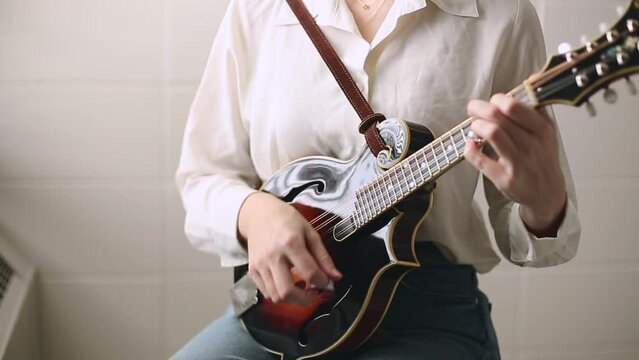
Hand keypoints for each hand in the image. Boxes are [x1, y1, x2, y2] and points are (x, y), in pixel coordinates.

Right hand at [238, 192, 341, 303]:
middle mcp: (273, 256)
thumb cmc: (287, 220)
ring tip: (302, 290)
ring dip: (292, 300)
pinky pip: (266, 292)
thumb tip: (336, 277)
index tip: (326, 282)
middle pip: (287, 291)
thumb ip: (323, 256)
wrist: (258, 214)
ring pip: (275, 296)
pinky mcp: (252, 269)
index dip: (323, 282)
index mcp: (290, 243)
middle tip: (314, 294)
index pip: (309, 273)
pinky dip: (278, 295)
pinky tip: (287, 285)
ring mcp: (260, 264)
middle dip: (305, 300)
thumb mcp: (310, 231)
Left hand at [464, 94, 566, 236]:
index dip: (498, 100)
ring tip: (475, 126)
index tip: (493, 102)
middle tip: (473, 109)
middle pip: (499, 117)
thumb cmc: (542, 157)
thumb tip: (533, 77)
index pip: (515, 106)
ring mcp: (518, 162)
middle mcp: (532, 144)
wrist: (547, 192)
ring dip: (477, 125)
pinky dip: (470, 149)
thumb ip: (537, 106)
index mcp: (542, 129)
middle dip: (479, 108)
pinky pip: (480, 159)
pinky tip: (470, 145)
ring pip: (492, 134)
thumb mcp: (547, 130)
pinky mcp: (504, 178)